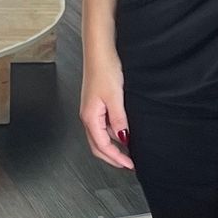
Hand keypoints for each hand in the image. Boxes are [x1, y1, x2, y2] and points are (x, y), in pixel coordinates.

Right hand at [80, 47, 131, 167]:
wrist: (99, 53)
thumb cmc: (104, 70)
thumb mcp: (116, 98)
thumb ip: (119, 121)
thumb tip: (123, 139)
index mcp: (90, 117)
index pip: (102, 146)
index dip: (116, 158)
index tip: (129, 164)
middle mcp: (87, 116)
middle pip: (97, 146)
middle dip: (112, 158)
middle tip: (127, 164)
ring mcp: (91, 111)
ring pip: (100, 137)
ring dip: (112, 147)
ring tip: (127, 151)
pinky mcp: (96, 105)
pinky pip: (103, 126)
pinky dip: (112, 135)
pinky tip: (123, 133)